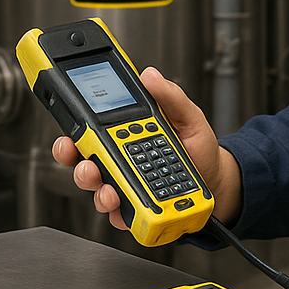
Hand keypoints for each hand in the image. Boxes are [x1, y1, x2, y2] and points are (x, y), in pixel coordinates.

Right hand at [50, 66, 242, 229]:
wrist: (219, 179)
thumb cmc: (199, 147)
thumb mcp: (188, 116)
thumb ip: (170, 96)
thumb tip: (150, 75)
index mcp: (127, 135)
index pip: (90, 133)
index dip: (73, 133)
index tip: (70, 133)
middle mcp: (120, 161)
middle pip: (84, 163)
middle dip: (76, 163)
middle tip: (85, 161)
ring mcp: (125, 186)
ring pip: (97, 190)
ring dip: (97, 189)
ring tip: (109, 188)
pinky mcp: (134, 209)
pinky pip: (118, 214)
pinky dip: (118, 210)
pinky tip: (125, 204)